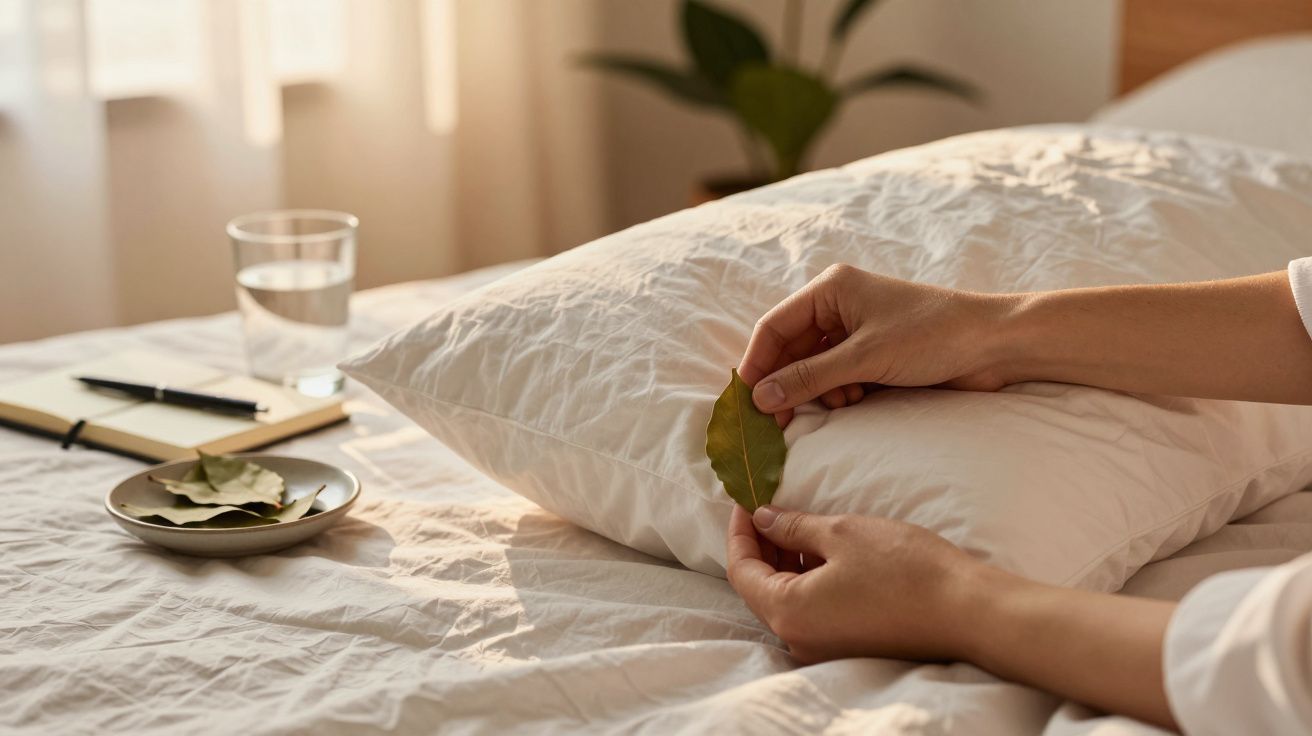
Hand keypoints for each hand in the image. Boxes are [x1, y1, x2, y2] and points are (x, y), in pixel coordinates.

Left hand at [725, 504, 1000, 663]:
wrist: (966, 611)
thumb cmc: (904, 569)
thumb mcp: (841, 533)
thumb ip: (792, 528)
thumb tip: (762, 519)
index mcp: (788, 612)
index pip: (741, 570)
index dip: (740, 531)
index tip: (746, 501)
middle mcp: (798, 638)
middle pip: (760, 588)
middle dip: (762, 546)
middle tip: (771, 507)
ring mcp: (822, 647)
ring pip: (786, 599)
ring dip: (786, 562)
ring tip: (800, 525)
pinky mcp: (847, 646)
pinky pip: (811, 610)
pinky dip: (808, 580)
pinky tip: (824, 552)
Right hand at [737, 264, 1017, 426]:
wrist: (994, 345)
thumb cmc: (932, 336)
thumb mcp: (865, 358)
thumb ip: (810, 378)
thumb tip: (760, 398)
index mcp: (831, 289)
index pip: (774, 326)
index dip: (756, 364)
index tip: (745, 402)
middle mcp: (838, 306)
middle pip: (791, 350)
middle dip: (786, 383)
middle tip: (775, 421)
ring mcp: (856, 331)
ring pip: (813, 367)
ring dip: (818, 391)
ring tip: (841, 403)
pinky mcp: (873, 353)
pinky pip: (837, 377)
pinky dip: (839, 392)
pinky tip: (857, 400)